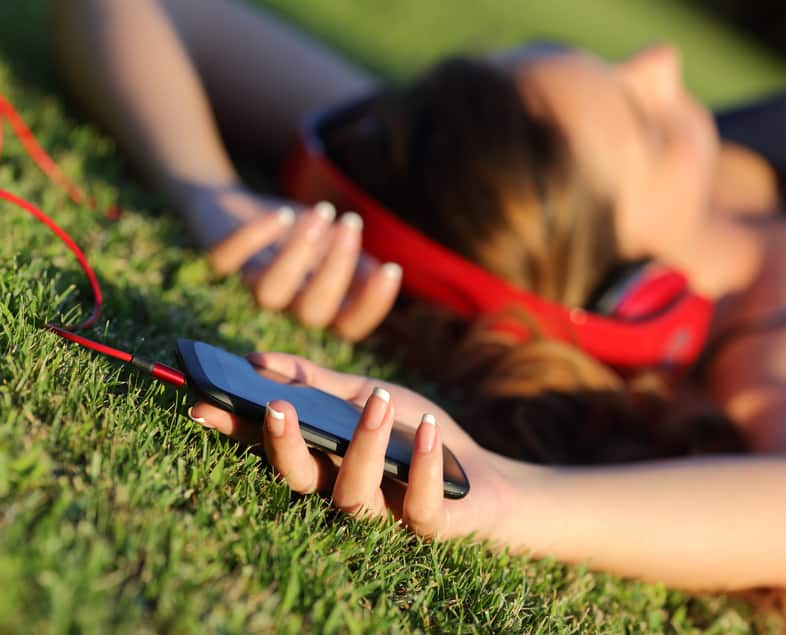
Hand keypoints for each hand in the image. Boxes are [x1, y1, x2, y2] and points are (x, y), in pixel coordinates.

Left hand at [186, 188, 400, 340]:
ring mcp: (250, 287)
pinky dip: (255, 235)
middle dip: (337, 268)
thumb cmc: (295, 233)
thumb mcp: (335, 248)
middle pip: (312, 312)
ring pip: (270, 292)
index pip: (349, 327)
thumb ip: (359, 266)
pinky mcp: (218, 263)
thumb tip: (388, 274)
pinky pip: (228, 259)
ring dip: (298, 252)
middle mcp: (286, 305)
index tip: (390, 269)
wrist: (233, 206)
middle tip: (351, 223)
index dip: (371, 305)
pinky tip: (281, 214)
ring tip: (322, 212)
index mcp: (319, 306)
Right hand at [189, 352, 515, 540]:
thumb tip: (257, 358)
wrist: (483, 477)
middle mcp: (342, 491)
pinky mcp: (427, 526)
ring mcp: (384, 514)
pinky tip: (427, 434)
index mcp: (324, 459)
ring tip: (375, 400)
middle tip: (276, 406)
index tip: (202, 404)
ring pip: (354, 495)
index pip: (272, 445)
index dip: (238, 429)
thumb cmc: (416, 433)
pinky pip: (418, 506)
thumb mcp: (369, 396)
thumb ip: (319, 382)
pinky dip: (423, 468)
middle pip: (300, 479)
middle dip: (284, 445)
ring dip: (363, 445)